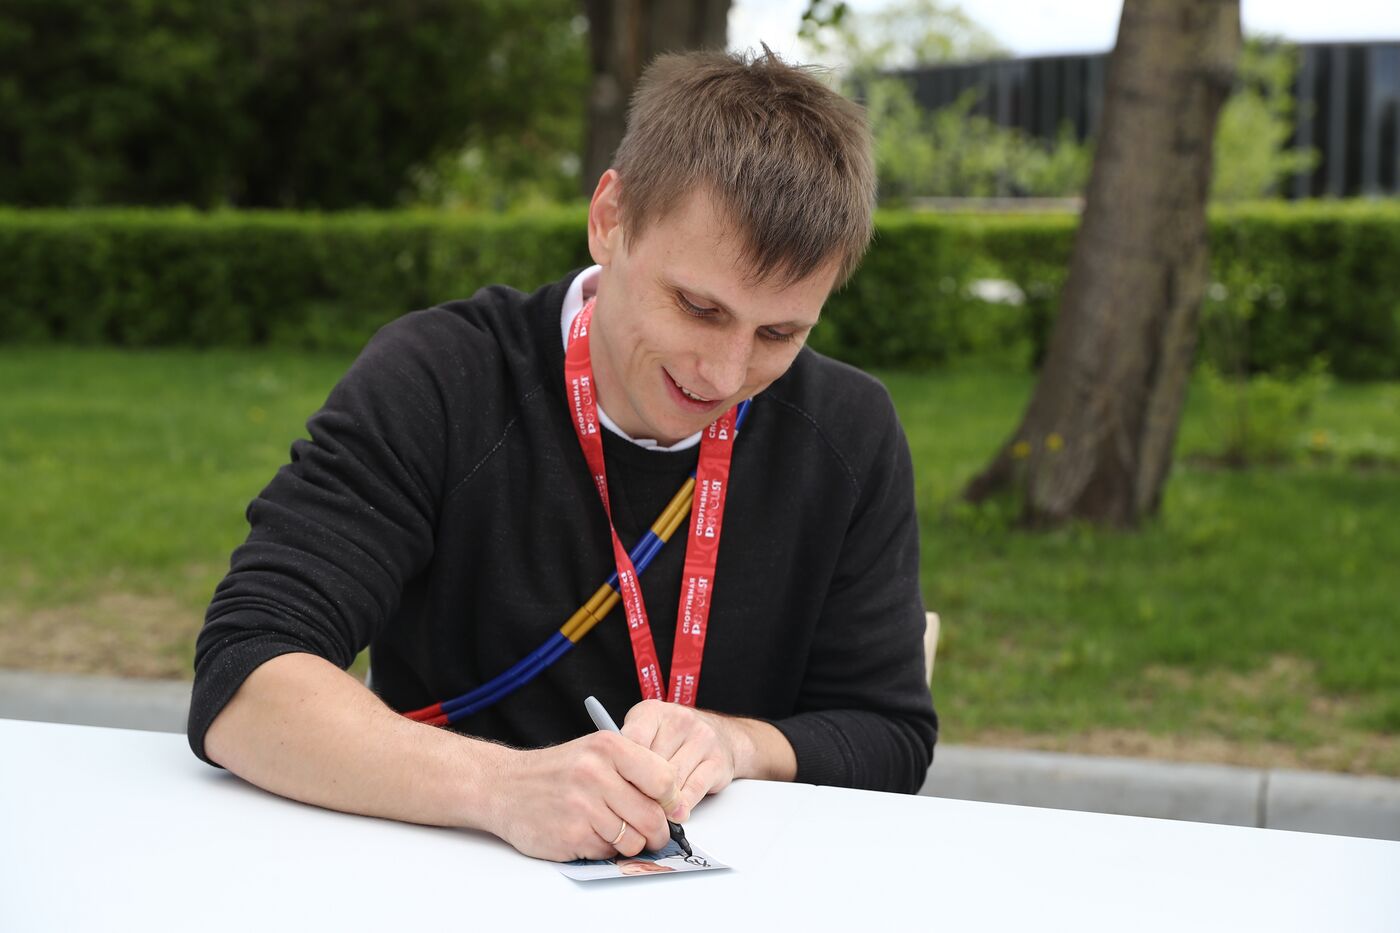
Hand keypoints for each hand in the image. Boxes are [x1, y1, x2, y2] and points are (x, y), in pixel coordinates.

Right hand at [481, 731, 678, 861]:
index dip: (671, 800)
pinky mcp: (570, 835)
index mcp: (608, 747)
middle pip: (652, 817)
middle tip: (652, 834)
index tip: (669, 808)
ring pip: (633, 840)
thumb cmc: (557, 771)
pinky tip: (587, 834)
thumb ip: (636, 771)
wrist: (504, 786)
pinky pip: (607, 852)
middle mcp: (596, 773)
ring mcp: (582, 806)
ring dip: (629, 843)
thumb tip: (675, 805)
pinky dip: (604, 849)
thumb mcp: (596, 752)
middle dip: (657, 832)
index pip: (664, 779)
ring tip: (612, 830)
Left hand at [621, 700, 739, 822]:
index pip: (633, 741)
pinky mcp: (717, 761)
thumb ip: (628, 751)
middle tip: (633, 805)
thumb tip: (612, 779)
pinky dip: (681, 806)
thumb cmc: (672, 737)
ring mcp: (701, 739)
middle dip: (642, 789)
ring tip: (652, 811)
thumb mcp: (644, 733)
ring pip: (673, 780)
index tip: (618, 786)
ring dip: (661, 801)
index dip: (624, 768)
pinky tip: (673, 812)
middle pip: (653, 765)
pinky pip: (693, 790)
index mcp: (652, 712)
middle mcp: (678, 720)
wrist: (723, 735)